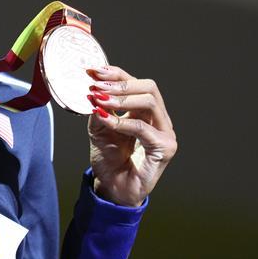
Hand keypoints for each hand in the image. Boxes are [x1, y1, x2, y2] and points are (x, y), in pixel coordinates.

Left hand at [86, 66, 177, 206]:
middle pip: (149, 86)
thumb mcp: (98, 127)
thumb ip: (99, 109)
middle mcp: (158, 118)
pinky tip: (105, 121)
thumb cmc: (110, 159)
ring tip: (99, 100)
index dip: (115, 73)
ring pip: (150, 102)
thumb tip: (95, 91)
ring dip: (121, 99)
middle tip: (97, 86)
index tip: (92, 70)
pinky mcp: (164, 148)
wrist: (113, 188)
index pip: (135, 82)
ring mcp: (165, 133)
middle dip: (120, 83)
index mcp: (145, 110)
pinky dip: (122, 122)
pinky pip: (143, 127)